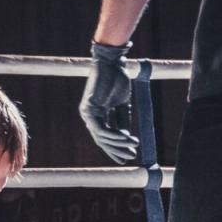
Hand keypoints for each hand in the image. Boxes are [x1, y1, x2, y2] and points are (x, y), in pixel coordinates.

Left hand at [78, 41, 139, 163]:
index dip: (114, 148)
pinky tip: (127, 139)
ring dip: (119, 144)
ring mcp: (87, 113)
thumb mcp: (123, 104)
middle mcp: (90, 116)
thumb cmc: (118, 80)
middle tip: (130, 157)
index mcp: (97, 114)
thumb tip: (126, 139)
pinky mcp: (89, 109)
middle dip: (116, 150)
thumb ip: (123, 120)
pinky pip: (101, 129)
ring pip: (102, 137)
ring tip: (133, 147)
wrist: (114, 64)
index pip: (104, 137)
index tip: (126, 158)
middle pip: (102, 140)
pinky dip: (115, 136)